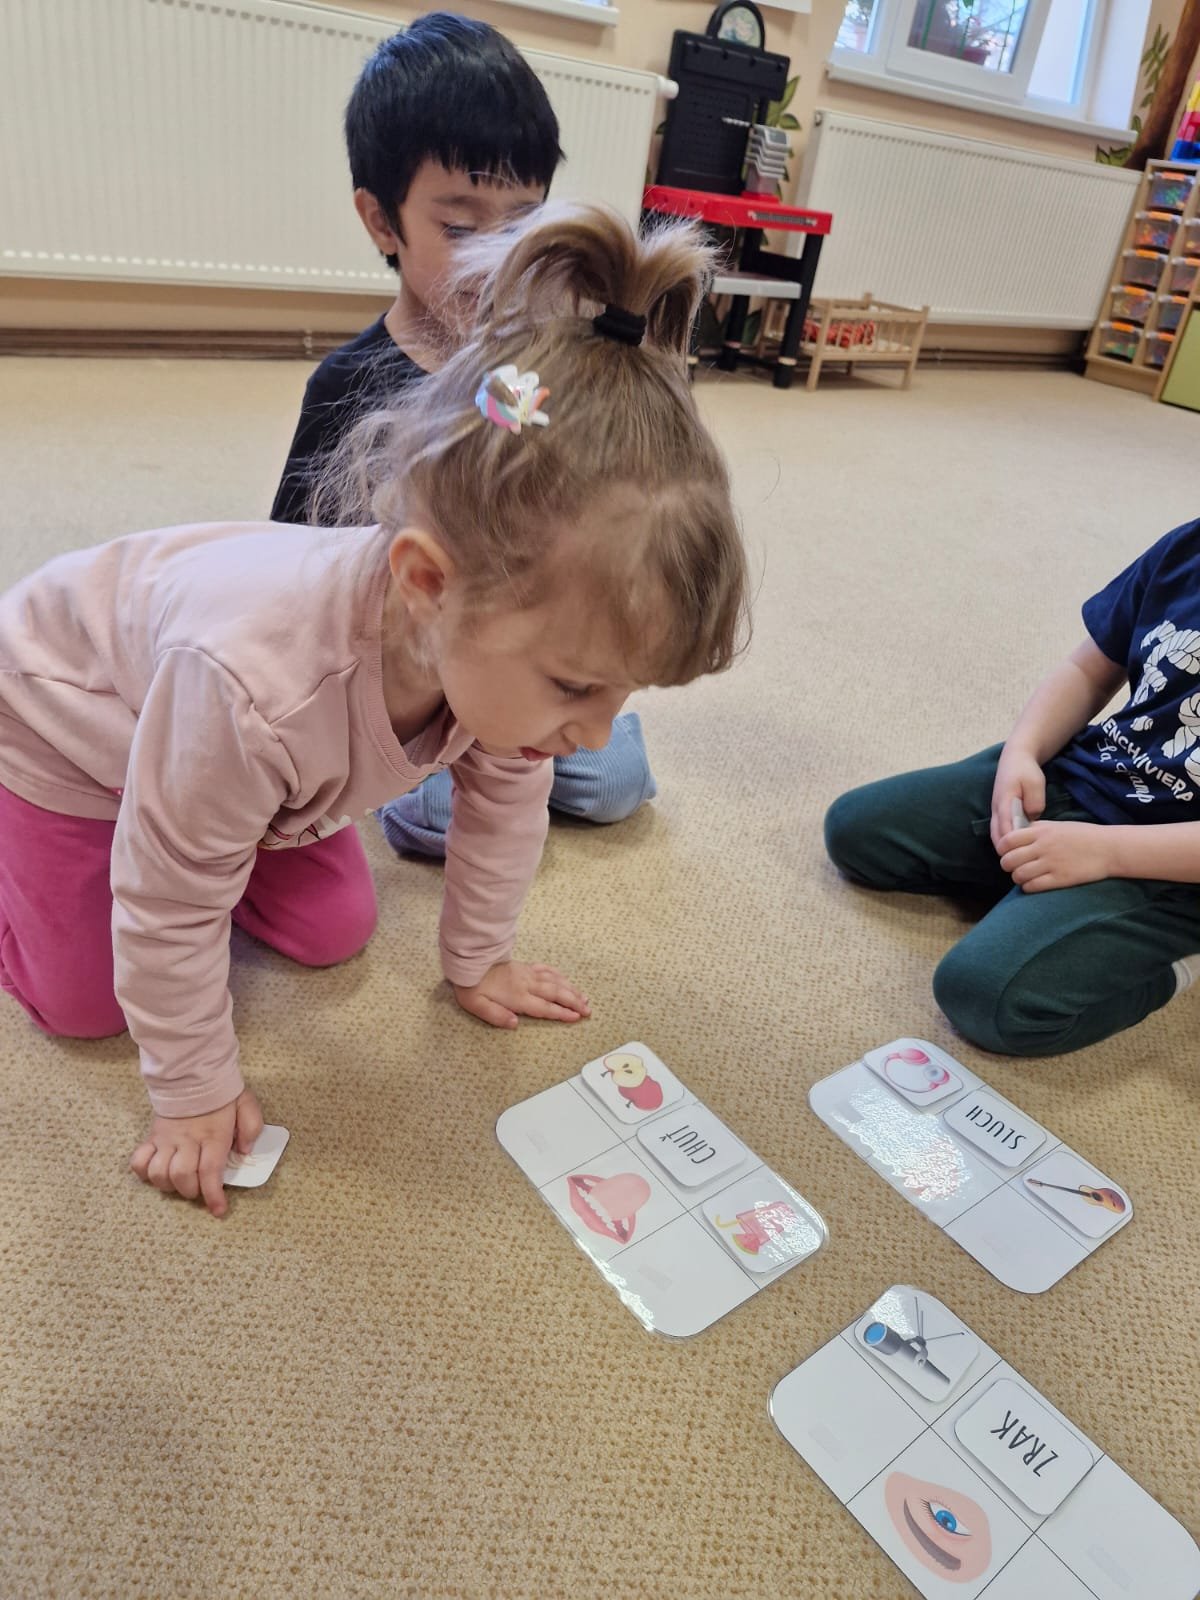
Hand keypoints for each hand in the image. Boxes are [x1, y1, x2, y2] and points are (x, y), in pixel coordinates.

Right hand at [129, 1087, 263, 1216]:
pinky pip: (138, 1160)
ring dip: (168, 1186)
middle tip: (200, 1190)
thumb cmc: (222, 1094)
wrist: (193, 1075)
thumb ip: (251, 1129)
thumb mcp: (247, 1106)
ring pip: (158, 1173)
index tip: (218, 1210)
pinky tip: (156, 1173)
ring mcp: (166, 1139)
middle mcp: (187, 1140)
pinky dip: (144, 1173)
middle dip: (191, 1192)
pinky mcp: (152, 1137)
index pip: (210, 1171)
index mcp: (213, 1135)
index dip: (213, 1195)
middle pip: (181, 1176)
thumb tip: (243, 1152)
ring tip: (179, 1183)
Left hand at [453, 961, 590, 1029]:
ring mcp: (526, 973)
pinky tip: (565, 979)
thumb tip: (515, 1024)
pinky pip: (546, 970)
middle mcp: (526, 984)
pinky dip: (559, 975)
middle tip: (589, 1010)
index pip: (544, 1007)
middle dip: (574, 1002)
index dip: (562, 1013)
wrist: (468, 959)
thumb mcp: (477, 1005)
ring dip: (571, 989)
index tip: (577, 1017)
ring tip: (584, 997)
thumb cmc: (471, 986)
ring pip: (554, 981)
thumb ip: (496, 1016)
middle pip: (555, 993)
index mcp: (517, 996)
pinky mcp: (523, 966)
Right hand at [991, 743, 1046, 853]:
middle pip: (997, 836)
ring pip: (995, 835)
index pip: (1005, 829)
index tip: (1023, 856)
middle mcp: (996, 809)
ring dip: (1004, 848)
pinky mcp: (999, 812)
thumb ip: (1035, 801)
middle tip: (1021, 864)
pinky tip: (1016, 849)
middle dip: (1007, 851)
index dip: (1012, 845)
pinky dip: (1004, 841)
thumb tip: (1033, 817)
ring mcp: (995, 811)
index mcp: (1004, 802)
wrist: (1015, 757)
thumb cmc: (1026, 770)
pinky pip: (998, 831)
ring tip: (1018, 860)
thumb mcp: (1035, 782)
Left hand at [997, 819, 1113, 892]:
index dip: (1002, 849)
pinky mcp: (1060, 879)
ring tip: (1024, 876)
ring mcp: (1051, 864)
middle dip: (1008, 865)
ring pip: (1018, 875)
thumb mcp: (1058, 825)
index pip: (1007, 840)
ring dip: (1018, 878)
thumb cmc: (1083, 835)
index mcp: (1041, 831)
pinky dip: (1028, 887)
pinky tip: (1033, 884)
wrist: (1109, 848)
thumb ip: (1036, 829)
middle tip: (1015, 867)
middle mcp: (1043, 847)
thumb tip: (1015, 834)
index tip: (1006, 852)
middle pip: (1008, 860)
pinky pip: (1032, 886)